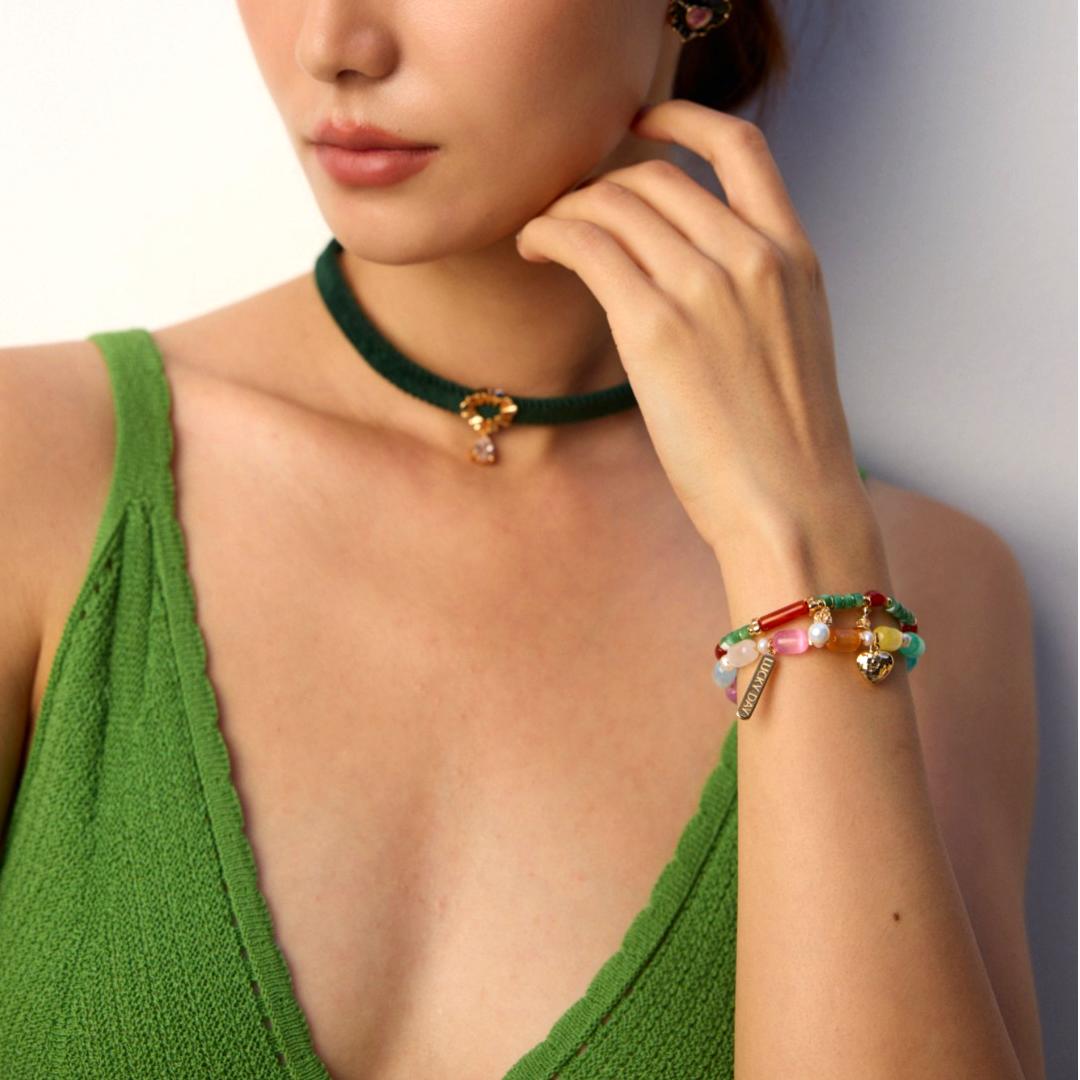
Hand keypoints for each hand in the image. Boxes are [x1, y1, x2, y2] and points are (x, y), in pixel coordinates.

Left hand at [515, 99, 874, 558]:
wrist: (794, 508)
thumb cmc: (787, 447)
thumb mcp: (789, 346)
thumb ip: (752, 294)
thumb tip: (686, 274)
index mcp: (795, 256)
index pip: (741, 147)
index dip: (683, 118)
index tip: (641, 124)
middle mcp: (753, 256)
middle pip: (657, 173)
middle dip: (602, 181)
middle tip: (570, 210)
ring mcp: (705, 286)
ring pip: (615, 202)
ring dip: (566, 207)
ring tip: (541, 234)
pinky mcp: (655, 327)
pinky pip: (585, 244)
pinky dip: (548, 233)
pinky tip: (532, 248)